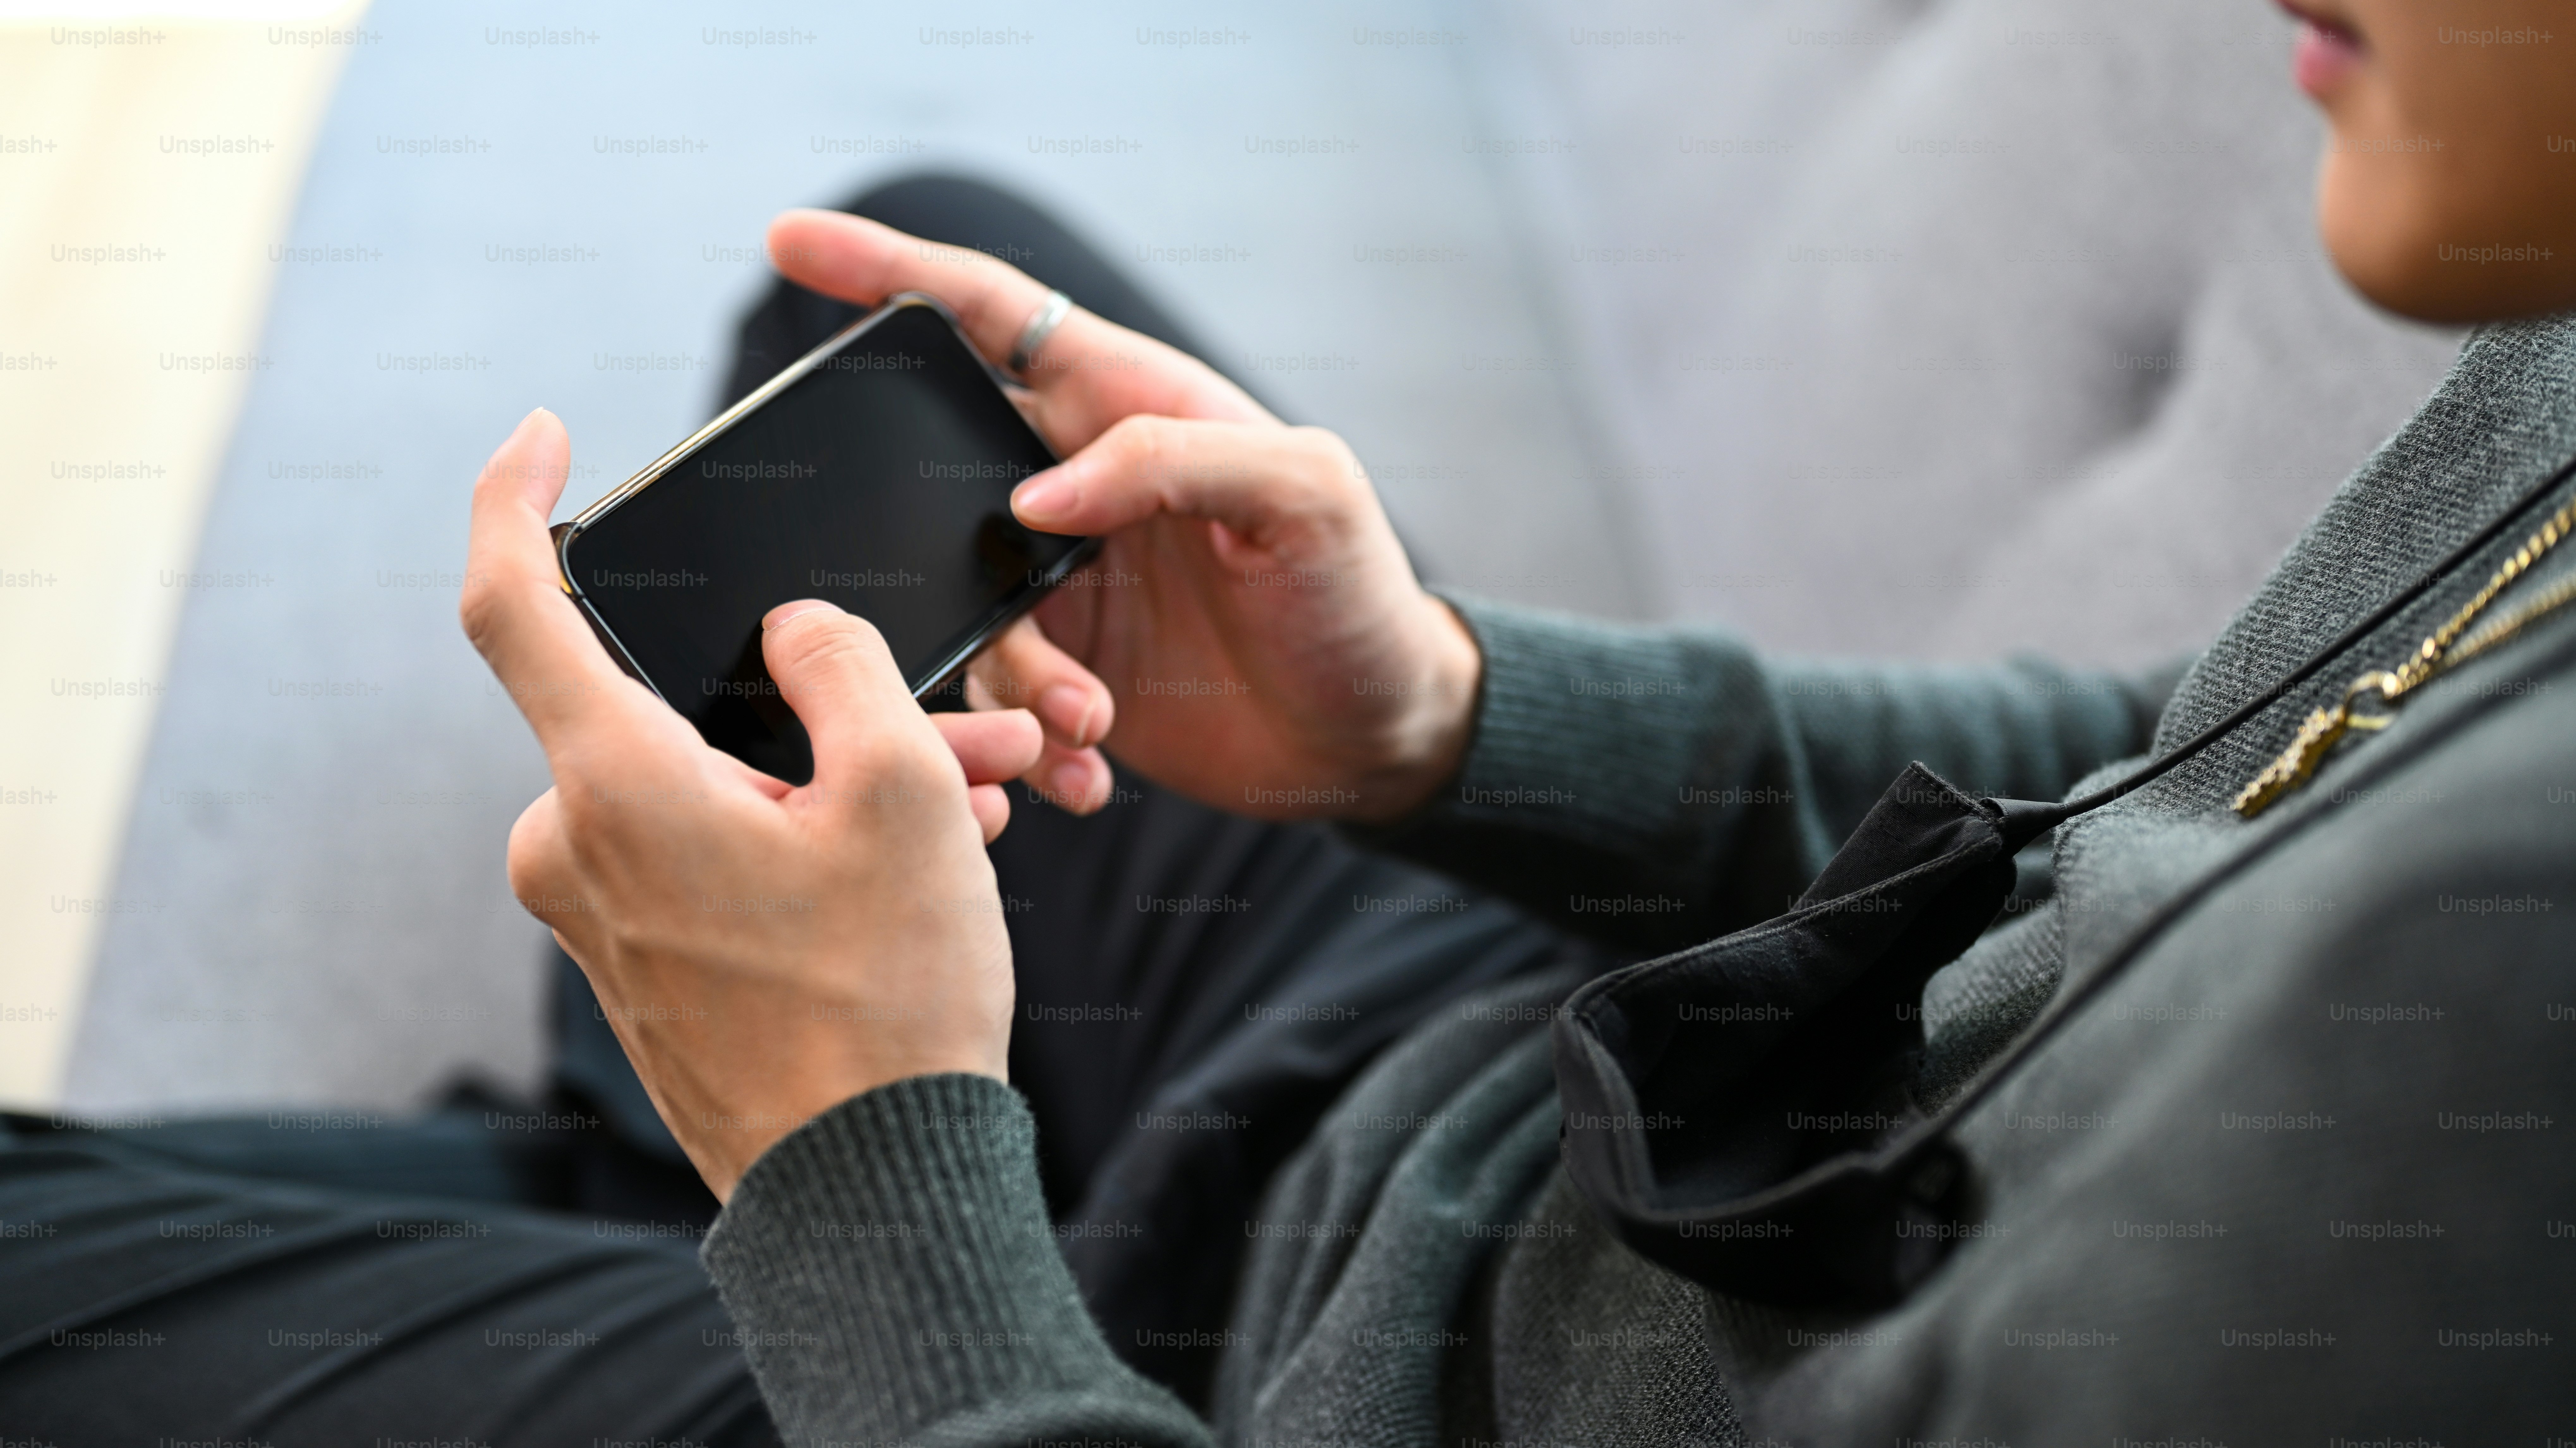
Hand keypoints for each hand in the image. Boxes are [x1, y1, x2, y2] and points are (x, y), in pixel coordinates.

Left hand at [461, 408, 1043, 1198]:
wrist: (871, 1195)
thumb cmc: (888, 999)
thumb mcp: (907, 792)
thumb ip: (842, 665)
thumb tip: (795, 631)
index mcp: (609, 787)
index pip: (509, 601)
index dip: (510, 498)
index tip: (540, 435)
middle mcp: (574, 847)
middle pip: (690, 707)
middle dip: (833, 697)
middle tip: (971, 716)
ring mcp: (601, 915)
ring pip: (725, 782)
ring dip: (848, 775)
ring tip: (985, 796)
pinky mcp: (643, 963)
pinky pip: (721, 852)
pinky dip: (815, 835)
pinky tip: (928, 859)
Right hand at [764, 210, 1480, 822]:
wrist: (1378, 734)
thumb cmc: (1359, 595)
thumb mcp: (1304, 492)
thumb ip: (1172, 462)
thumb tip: (1037, 497)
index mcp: (1131, 408)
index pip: (994, 315)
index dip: (890, 273)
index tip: (792, 242)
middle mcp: (1082, 489)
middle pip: (937, 476)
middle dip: (903, 533)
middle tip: (916, 592)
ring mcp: (1065, 586)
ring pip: (962, 614)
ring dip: (1009, 680)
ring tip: (1085, 721)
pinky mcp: (1067, 674)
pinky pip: (1000, 701)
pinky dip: (1030, 744)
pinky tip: (1084, 771)